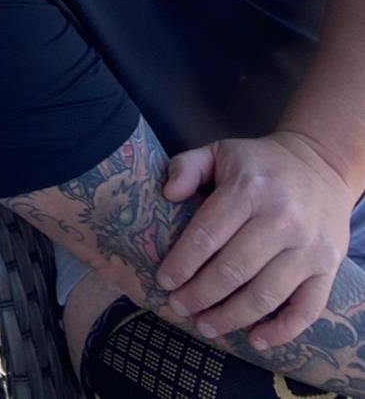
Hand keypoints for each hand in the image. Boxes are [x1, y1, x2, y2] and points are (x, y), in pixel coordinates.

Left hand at [156, 131, 354, 348]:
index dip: (181, 264)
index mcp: (248, 190)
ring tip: (205, 326)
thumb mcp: (219, 151)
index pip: (207, 235)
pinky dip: (281, 331)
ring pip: (265, 295)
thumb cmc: (260, 164)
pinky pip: (306, 309)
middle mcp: (281, 220)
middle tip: (179, 308)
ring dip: (231, 318)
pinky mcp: (328, 267)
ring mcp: (308, 247)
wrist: (321, 164)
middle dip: (199, 296)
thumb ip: (187, 167)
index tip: (163, 282)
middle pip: (232, 271)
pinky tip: (255, 340)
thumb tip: (167, 194)